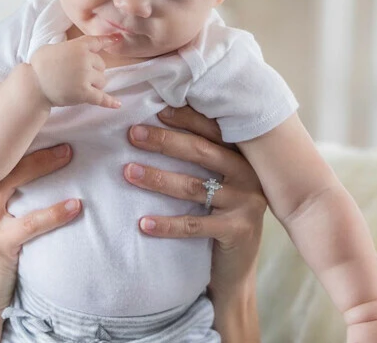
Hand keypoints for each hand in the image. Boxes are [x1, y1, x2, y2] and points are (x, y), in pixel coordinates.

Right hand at [0, 144, 80, 340]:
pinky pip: (29, 224)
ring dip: (42, 165)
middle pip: (0, 161)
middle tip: (60, 128)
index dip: (8, 134)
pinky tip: (75, 206)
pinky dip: (54, 213)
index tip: (32, 116)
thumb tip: (23, 171)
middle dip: (29, 142)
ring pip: (12, 182)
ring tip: (69, 154)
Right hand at [28, 34, 121, 108]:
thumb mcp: (54, 47)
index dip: (108, 40)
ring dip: (94, 84)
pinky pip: (101, 98)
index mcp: (78, 46)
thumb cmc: (39, 65)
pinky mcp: (84, 94)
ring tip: (77, 86)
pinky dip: (110, 102)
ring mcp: (85, 77)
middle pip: (101, 65)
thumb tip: (80, 51)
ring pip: (102, 81)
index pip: (96, 42)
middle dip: (93, 70)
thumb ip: (71, 47)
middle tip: (76, 75)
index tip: (118, 39)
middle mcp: (85, 60)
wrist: (33, 84)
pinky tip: (117, 104)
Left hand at [122, 105, 267, 340]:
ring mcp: (245, 203)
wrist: (238, 266)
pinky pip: (195, 225)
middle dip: (164, 141)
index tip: (155, 109)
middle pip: (201, 152)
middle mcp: (248, 175)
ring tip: (128, 172)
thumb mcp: (217, 181)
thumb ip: (202, 155)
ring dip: (157, 178)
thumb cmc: (220, 214)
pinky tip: (143, 223)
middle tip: (132, 134)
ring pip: (194, 186)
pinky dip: (167, 224)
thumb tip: (159, 121)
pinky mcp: (238, 230)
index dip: (185, 118)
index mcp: (242, 156)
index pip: (212, 130)